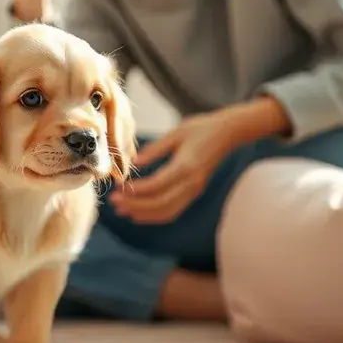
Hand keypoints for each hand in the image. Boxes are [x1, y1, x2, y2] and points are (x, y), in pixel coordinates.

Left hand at [109, 98, 290, 223]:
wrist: (228, 133)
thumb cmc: (201, 128)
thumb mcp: (175, 133)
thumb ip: (154, 149)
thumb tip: (133, 162)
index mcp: (186, 166)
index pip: (156, 185)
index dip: (135, 190)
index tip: (117, 188)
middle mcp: (192, 183)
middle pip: (160, 204)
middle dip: (135, 206)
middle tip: (114, 202)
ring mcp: (194, 190)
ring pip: (167, 212)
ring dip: (143, 214)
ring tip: (122, 210)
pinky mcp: (194, 192)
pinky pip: (173, 210)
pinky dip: (155, 214)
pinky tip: (139, 211)